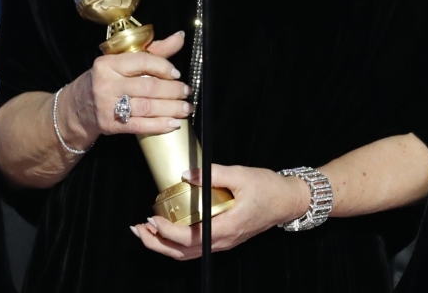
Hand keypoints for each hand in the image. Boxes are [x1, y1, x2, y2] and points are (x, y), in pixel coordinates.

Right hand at [60, 32, 192, 145]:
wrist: (76, 108)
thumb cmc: (104, 81)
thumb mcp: (121, 62)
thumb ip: (153, 51)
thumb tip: (179, 37)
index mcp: (108, 63)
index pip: (141, 61)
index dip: (163, 67)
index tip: (177, 73)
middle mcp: (106, 83)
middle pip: (148, 86)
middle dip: (173, 90)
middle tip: (187, 92)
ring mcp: (107, 106)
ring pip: (147, 107)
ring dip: (171, 109)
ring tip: (186, 108)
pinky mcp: (110, 125)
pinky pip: (140, 126)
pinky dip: (160, 125)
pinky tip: (174, 124)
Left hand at [130, 164, 309, 259]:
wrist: (289, 200)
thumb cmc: (268, 188)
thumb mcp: (240, 174)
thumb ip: (212, 174)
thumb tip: (185, 174)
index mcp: (227, 227)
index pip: (190, 238)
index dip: (167, 231)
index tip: (151, 217)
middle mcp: (223, 240)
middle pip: (183, 253)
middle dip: (156, 243)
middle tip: (138, 229)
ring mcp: (224, 242)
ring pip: (188, 253)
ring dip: (163, 245)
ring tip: (145, 231)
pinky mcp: (224, 237)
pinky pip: (195, 247)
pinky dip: (176, 242)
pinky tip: (166, 230)